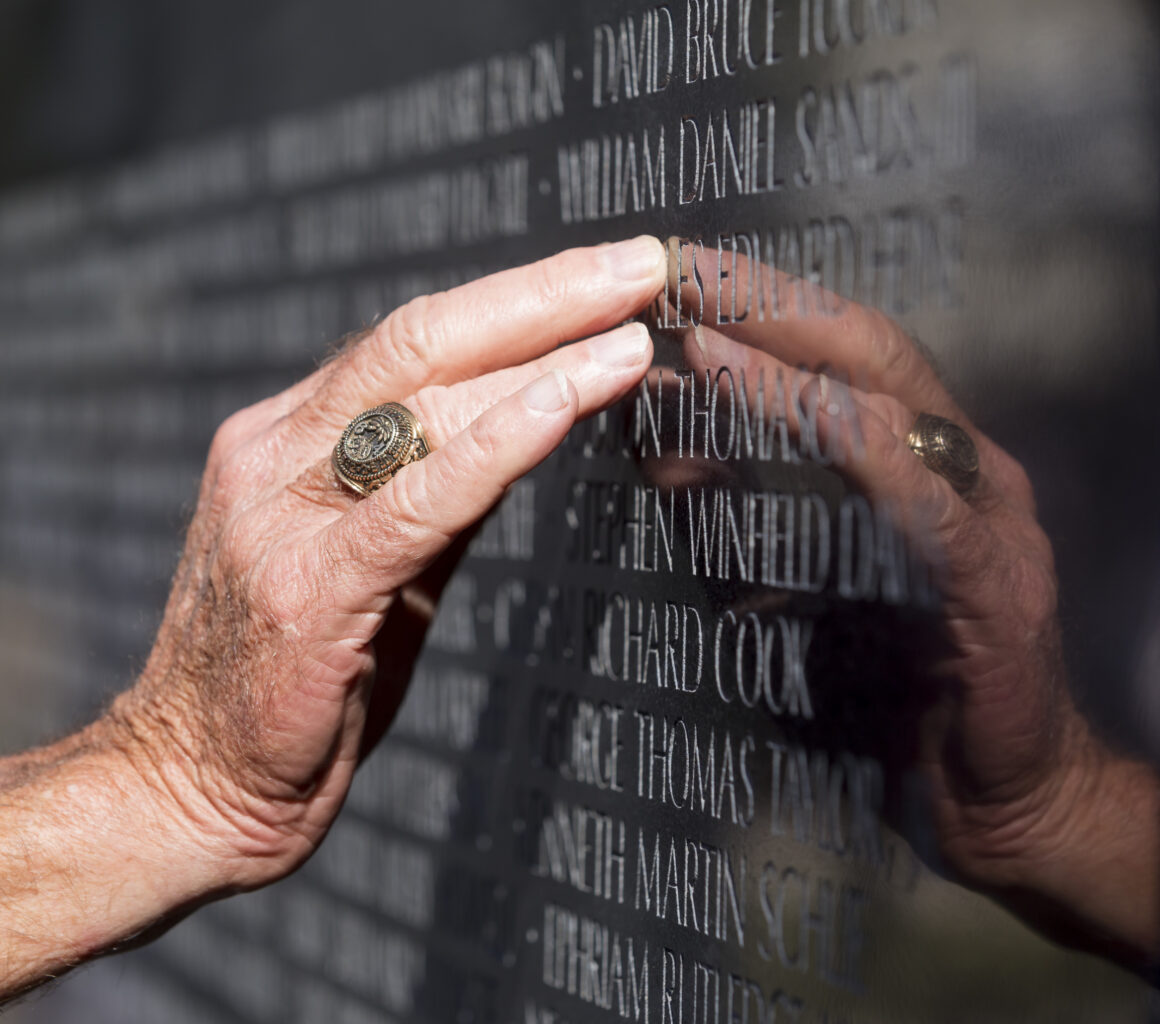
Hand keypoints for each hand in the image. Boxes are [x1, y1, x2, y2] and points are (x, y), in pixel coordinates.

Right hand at [0, 238, 669, 1019]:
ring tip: (638, 316)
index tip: (603, 278)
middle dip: (540, 291)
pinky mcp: (308, 589)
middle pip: (415, 339)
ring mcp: (280, 518)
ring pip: (416, 393)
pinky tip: (569, 397)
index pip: (405, 344)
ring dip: (541, 345)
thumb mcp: (367, 568)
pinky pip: (417, 498)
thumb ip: (431, 492)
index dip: (512, 301)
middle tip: (642, 260)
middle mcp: (273, 459)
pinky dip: (500, 438)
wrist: (185, 786)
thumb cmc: (286, 685)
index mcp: (280, 444)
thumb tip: (529, 423)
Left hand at [671, 239, 1158, 972]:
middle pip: (864, 350)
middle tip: (674, 265)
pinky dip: (860, 458)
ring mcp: (985, 520)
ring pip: (893, 412)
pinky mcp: (994, 590)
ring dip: (789, 370)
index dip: (751, 302)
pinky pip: (926, 508)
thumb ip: (724, 506)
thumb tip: (645, 432)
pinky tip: (806, 424)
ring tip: (700, 335)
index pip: (830, 350)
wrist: (989, 797)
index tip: (663, 264)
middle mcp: (957, 467)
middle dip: (765, 301)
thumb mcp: (778, 579)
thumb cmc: (881, 684)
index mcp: (911, 457)